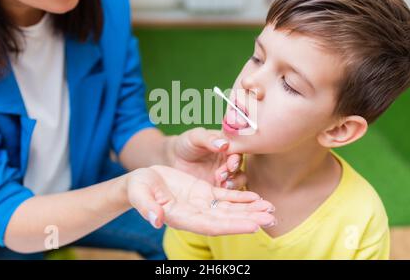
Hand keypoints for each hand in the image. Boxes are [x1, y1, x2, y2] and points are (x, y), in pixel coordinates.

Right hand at [127, 165, 275, 234]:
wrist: (140, 182)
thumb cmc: (137, 188)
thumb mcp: (139, 193)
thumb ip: (146, 206)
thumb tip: (156, 219)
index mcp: (181, 217)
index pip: (210, 225)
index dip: (232, 226)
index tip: (252, 226)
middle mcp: (195, 214)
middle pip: (226, 220)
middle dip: (249, 219)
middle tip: (271, 217)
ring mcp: (201, 204)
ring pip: (229, 209)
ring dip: (250, 209)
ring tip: (270, 208)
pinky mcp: (204, 193)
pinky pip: (225, 197)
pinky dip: (242, 198)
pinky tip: (257, 197)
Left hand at [170, 127, 245, 188]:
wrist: (174, 159)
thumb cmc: (186, 143)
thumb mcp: (195, 137)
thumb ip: (208, 139)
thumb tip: (224, 144)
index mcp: (227, 145)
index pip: (238, 150)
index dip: (236, 158)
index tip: (231, 164)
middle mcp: (229, 159)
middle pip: (239, 166)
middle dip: (233, 171)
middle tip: (220, 175)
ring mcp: (226, 173)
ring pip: (239, 179)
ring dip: (234, 182)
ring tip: (223, 185)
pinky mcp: (220, 185)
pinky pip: (229, 190)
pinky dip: (228, 192)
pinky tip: (220, 191)